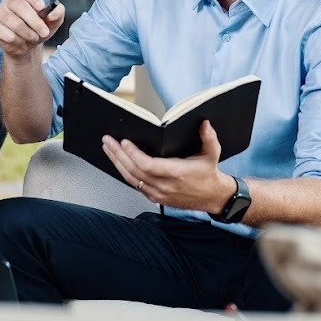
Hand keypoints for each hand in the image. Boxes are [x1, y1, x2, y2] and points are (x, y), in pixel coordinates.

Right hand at [0, 0, 64, 57]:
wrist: (27, 46)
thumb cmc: (39, 29)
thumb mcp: (53, 22)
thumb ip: (57, 13)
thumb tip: (52, 13)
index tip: (41, 7)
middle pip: (19, 6)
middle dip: (34, 21)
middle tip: (44, 32)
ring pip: (13, 22)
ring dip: (27, 33)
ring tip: (33, 38)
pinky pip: (4, 33)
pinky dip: (17, 40)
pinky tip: (20, 41)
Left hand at [102, 120, 235, 212]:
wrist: (212, 196)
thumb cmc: (209, 173)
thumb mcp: (212, 153)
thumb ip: (209, 137)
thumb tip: (204, 123)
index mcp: (177, 173)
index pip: (147, 165)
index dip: (133, 154)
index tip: (125, 142)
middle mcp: (165, 186)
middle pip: (134, 171)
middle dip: (118, 155)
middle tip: (108, 141)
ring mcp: (158, 194)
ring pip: (131, 179)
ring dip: (117, 163)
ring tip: (108, 148)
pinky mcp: (155, 198)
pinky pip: (135, 184)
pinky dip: (124, 172)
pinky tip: (118, 161)